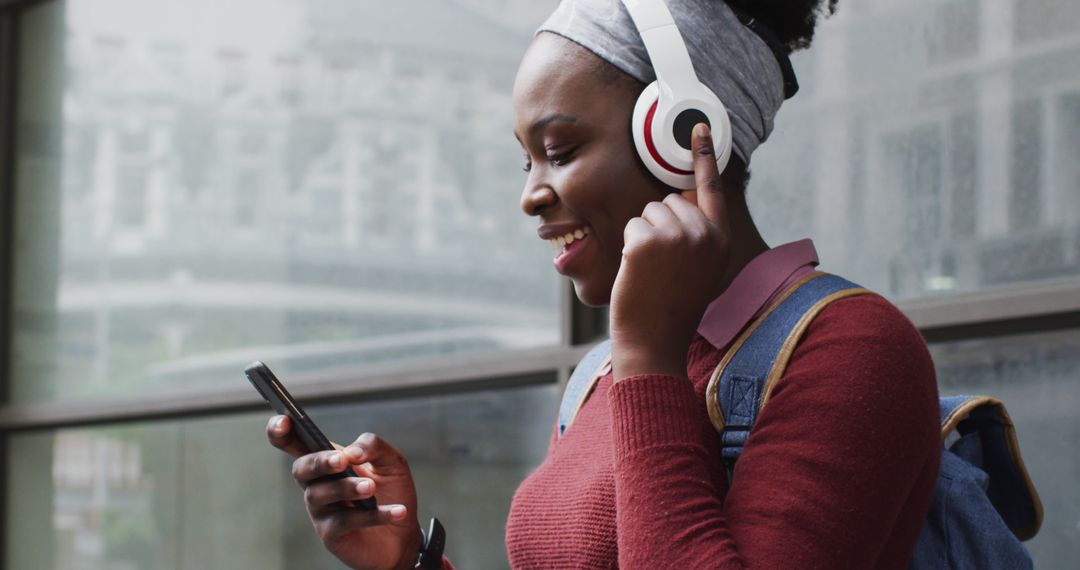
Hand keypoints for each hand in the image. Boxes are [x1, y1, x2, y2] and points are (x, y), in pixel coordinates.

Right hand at [267, 416, 422, 569]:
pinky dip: (373, 515)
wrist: (404, 531)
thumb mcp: (391, 461)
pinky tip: (397, 511)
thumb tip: (352, 452)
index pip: (294, 443)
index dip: (281, 431)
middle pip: (302, 468)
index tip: (284, 419)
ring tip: (371, 487)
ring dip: (347, 488)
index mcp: (327, 461)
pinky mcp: (331, 534)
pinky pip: (345, 521)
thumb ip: (372, 446)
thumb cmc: (391, 491)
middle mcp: (317, 484)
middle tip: (342, 461)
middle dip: (319, 461)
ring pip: (321, 494)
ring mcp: (321, 510)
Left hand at [610, 123, 731, 380]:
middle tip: (661, 265)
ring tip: (651, 269)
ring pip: (648, 212)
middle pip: (669, 200)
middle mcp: (705, 233)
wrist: (655, 339)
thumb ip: (696, 235)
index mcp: (720, 240)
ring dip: (642, 236)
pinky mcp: (649, 239)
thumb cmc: (671, 307)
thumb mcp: (699, 269)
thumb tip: (675, 200)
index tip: (699, 126)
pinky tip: (639, 270)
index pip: (712, 188)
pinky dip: (629, 245)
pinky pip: (632, 225)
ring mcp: (677, 235)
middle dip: (658, 226)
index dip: (703, 155)